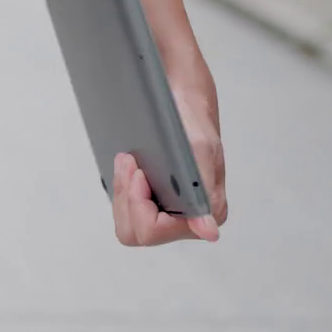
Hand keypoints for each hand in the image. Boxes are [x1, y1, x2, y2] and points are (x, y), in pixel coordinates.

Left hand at [110, 87, 227, 245]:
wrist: (182, 99)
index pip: (155, 231)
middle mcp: (188, 218)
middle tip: (131, 165)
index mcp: (205, 212)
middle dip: (127, 199)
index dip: (140, 205)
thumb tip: (208, 231)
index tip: (141, 174)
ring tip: (128, 161)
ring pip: (128, 221)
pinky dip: (123, 185)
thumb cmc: (193, 121)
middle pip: (137, 232)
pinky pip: (127, 207)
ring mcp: (169, 211)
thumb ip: (203, 193)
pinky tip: (129, 165)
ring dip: (123, 190)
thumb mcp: (199, 150)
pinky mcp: (153, 200)